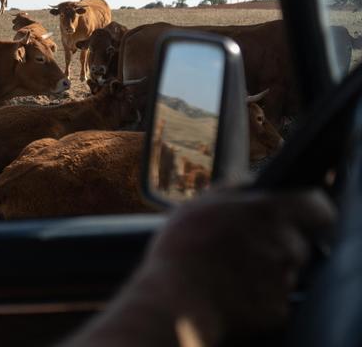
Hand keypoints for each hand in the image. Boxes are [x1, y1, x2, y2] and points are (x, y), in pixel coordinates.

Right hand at [137, 189, 335, 341]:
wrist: (174, 301)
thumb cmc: (180, 249)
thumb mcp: (198, 205)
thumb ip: (232, 189)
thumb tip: (250, 183)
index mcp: (269, 212)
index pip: (318, 208)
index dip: (309, 212)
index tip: (296, 217)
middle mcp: (285, 245)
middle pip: (298, 244)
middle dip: (277, 246)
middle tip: (242, 250)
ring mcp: (284, 280)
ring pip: (286, 273)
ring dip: (266, 273)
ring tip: (230, 274)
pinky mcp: (278, 310)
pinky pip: (275, 300)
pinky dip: (259, 299)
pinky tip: (232, 294)